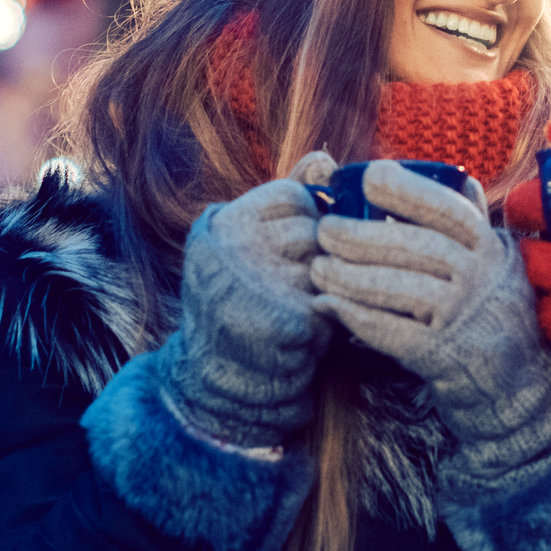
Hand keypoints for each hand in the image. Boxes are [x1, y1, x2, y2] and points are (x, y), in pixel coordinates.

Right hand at [157, 151, 336, 447]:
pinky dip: (326, 328)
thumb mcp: (248, 245)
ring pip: (332, 268)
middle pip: (319, 231)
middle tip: (286, 294)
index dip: (303, 224)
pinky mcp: (288, 320)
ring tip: (290, 316)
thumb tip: (325, 158)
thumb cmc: (238, 309)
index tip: (285, 255)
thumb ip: (285, 198)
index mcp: (221, 222)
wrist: (213, 392)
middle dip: (316, 263)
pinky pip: (336, 306)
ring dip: (324, 296)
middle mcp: (233, 246)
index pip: (296, 194)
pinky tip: (297, 341)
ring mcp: (259, 282)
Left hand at [310, 161, 550, 466]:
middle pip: (416, 247)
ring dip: (352, 276)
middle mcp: (483, 279)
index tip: (368, 176)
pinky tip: (329, 306)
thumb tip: (462, 178)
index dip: (408, 189)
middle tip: (325, 229)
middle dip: (363, 234)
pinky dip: (357, 317)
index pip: (450, 209)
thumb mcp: (502, 266)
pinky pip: (392, 331)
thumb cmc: (497, 321)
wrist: (516, 394)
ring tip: (318, 268)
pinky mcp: (444, 356)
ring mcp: (465, 318)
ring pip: (400, 287)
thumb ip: (476, 226)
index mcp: (493, 250)